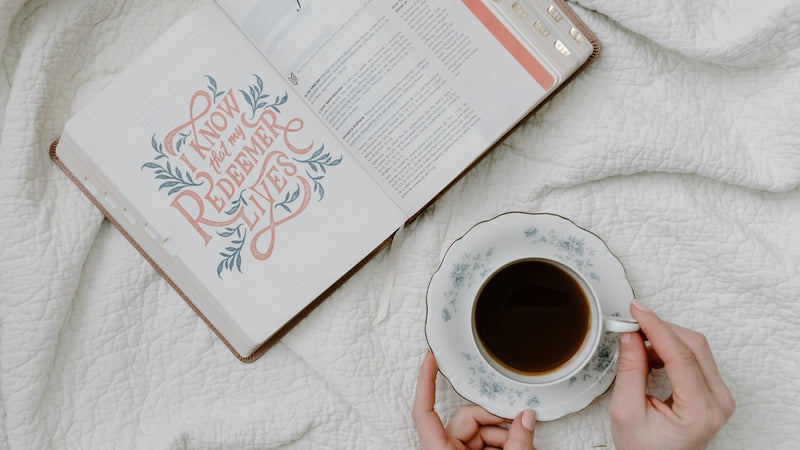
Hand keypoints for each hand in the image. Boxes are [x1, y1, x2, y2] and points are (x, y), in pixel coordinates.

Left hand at [413, 350, 535, 448]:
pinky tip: (516, 449)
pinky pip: (482, 443)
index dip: (426, 381)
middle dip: (494, 419)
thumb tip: (526, 417)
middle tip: (517, 424)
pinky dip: (501, 444)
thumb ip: (517, 440)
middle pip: (465, 418)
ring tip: (522, 447)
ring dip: (502, 435)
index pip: (424, 411)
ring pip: (477, 430)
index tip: (431, 357)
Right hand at [610, 299, 735, 449]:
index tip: (637, 310)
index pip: (682, 356)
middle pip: (694, 345)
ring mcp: (720, 395)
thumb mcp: (626, 413)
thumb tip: (630, 335)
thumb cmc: (644, 449)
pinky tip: (651, 354)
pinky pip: (696, 356)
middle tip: (631, 323)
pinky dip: (670, 348)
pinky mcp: (713, 390)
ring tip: (637, 344)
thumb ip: (629, 371)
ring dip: (664, 337)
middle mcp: (718, 402)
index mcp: (700, 412)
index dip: (657, 328)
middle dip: (660, 329)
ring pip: (696, 347)